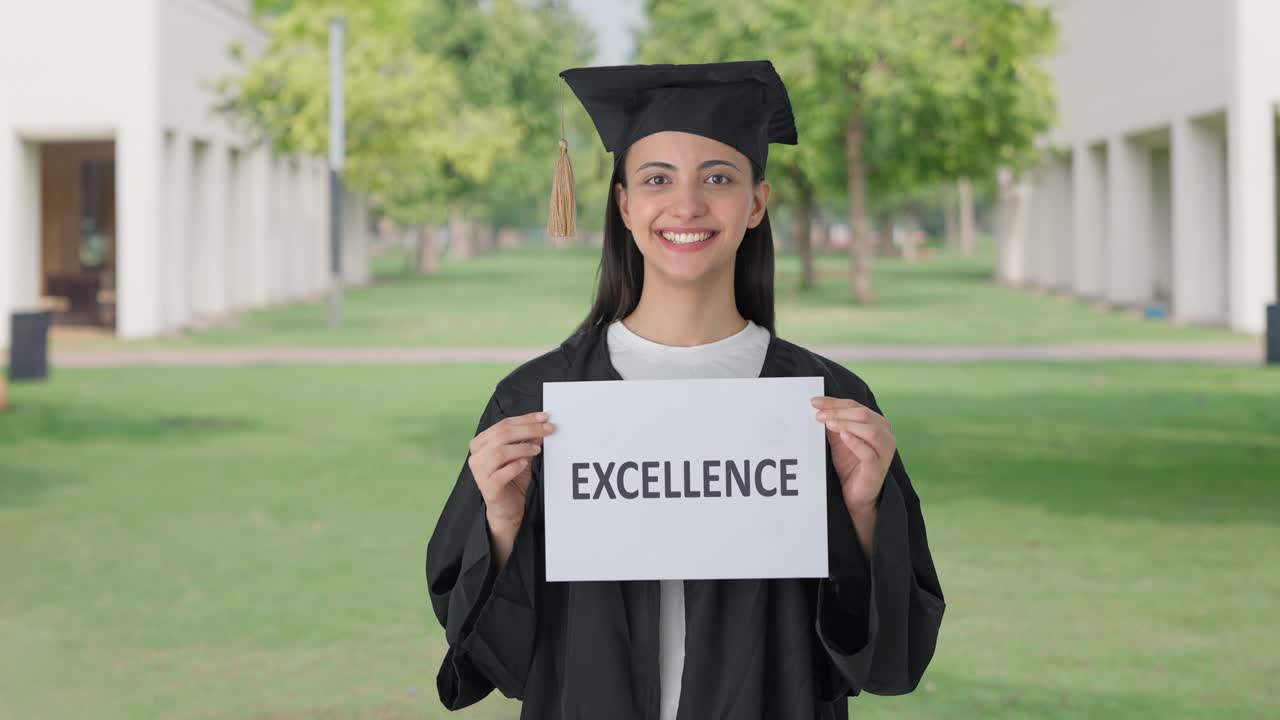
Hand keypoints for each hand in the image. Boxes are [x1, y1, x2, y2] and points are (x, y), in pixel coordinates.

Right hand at [468, 411, 555, 529]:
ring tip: (537, 450)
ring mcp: (480, 472)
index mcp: (481, 443)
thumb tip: (541, 425)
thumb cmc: (512, 480)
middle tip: (548, 430)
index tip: (544, 417)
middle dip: (529, 429)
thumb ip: (527, 441)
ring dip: (522, 448)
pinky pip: (501, 473)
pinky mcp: (487, 487)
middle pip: (503, 434)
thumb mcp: (522, 456)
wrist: (506, 509)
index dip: (525, 419)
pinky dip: (514, 466)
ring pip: (500, 451)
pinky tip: (524, 464)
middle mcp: (476, 455)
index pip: (503, 424)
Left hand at [811, 396, 894, 513]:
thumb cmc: (849, 465)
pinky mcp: (878, 467)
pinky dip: (855, 441)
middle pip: (863, 415)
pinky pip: (869, 452)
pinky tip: (843, 435)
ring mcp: (884, 451)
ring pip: (870, 430)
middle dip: (838, 412)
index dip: (834, 402)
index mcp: (877, 424)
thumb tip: (817, 408)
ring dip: (847, 424)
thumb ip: (833, 424)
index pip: (855, 406)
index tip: (814, 402)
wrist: (856, 495)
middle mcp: (885, 435)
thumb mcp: (838, 440)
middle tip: (818, 415)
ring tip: (828, 423)